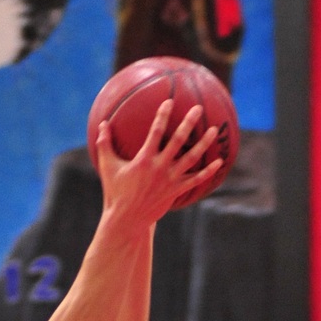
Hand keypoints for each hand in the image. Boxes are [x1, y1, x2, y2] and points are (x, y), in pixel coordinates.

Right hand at [95, 101, 225, 228]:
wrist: (127, 220)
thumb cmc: (115, 192)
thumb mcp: (107, 166)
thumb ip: (104, 144)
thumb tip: (102, 123)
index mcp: (144, 159)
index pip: (156, 132)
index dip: (163, 115)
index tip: (169, 101)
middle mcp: (160, 168)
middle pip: (178, 141)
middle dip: (188, 123)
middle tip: (198, 109)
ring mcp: (170, 180)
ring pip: (191, 158)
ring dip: (203, 143)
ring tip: (213, 130)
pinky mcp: (176, 191)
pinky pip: (196, 180)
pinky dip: (208, 171)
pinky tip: (219, 162)